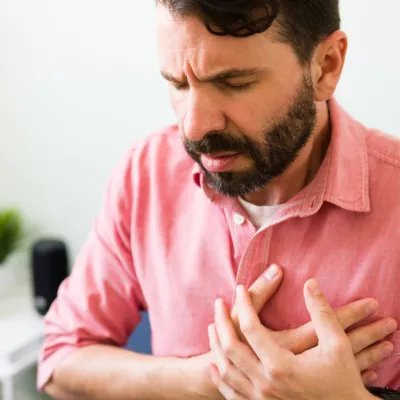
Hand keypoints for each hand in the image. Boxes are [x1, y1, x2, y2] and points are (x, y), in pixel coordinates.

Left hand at [209, 279, 394, 399]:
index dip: (244, 304)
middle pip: (231, 347)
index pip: (251, 328)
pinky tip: (214, 364)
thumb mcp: (337, 345)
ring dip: (215, 346)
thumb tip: (311, 283)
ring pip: (226, 370)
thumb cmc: (343, 382)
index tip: (240, 288)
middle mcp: (265, 384)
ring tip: (212, 326)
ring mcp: (260, 399)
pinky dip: (219, 376)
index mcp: (281, 366)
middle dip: (222, 321)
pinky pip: (230, 393)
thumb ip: (322, 312)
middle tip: (219, 302)